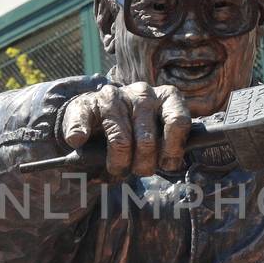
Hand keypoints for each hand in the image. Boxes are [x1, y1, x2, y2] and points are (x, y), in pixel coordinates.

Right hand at [60, 83, 190, 178]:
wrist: (98, 116)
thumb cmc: (137, 130)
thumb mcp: (161, 133)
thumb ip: (176, 142)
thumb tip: (184, 155)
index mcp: (167, 97)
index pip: (178, 121)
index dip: (173, 150)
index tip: (166, 165)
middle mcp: (143, 92)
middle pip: (148, 141)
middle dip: (143, 165)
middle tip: (138, 170)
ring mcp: (114, 96)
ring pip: (121, 141)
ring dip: (117, 163)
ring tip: (117, 168)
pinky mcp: (86, 103)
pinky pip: (83, 124)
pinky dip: (79, 136)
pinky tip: (79, 141)